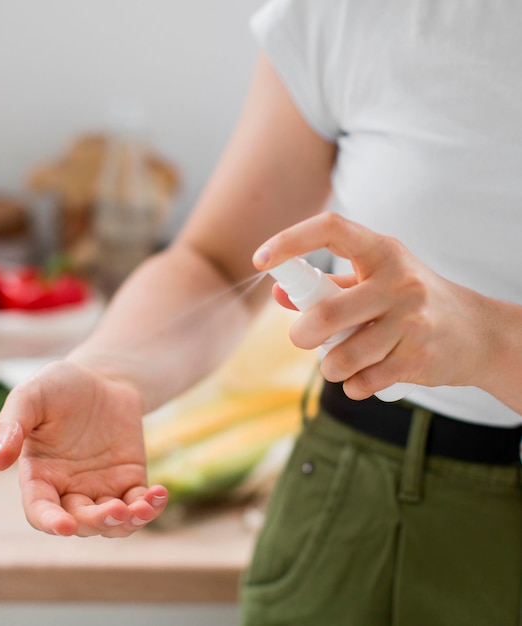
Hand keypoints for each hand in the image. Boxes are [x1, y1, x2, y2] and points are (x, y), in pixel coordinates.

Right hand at [0, 360, 167, 536]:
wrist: (102, 379)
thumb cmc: (59, 386)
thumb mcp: (31, 395)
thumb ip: (12, 424)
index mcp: (39, 475)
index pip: (40, 510)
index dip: (50, 522)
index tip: (65, 526)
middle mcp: (68, 489)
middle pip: (80, 521)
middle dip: (97, 521)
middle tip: (115, 509)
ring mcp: (100, 488)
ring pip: (111, 522)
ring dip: (127, 522)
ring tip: (142, 508)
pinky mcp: (128, 481)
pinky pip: (138, 503)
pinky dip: (150, 506)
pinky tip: (160, 494)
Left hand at [252, 212, 490, 398]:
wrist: (478, 333)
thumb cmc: (411, 300)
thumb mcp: (374, 280)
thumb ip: (327, 286)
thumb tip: (278, 293)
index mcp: (382, 252)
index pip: (332, 229)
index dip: (290, 240)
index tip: (260, 259)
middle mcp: (399, 282)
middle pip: (326, 314)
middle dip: (302, 335)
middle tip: (302, 338)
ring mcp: (412, 321)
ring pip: (342, 357)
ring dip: (330, 366)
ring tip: (338, 361)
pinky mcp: (419, 357)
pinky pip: (364, 381)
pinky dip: (353, 385)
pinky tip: (363, 376)